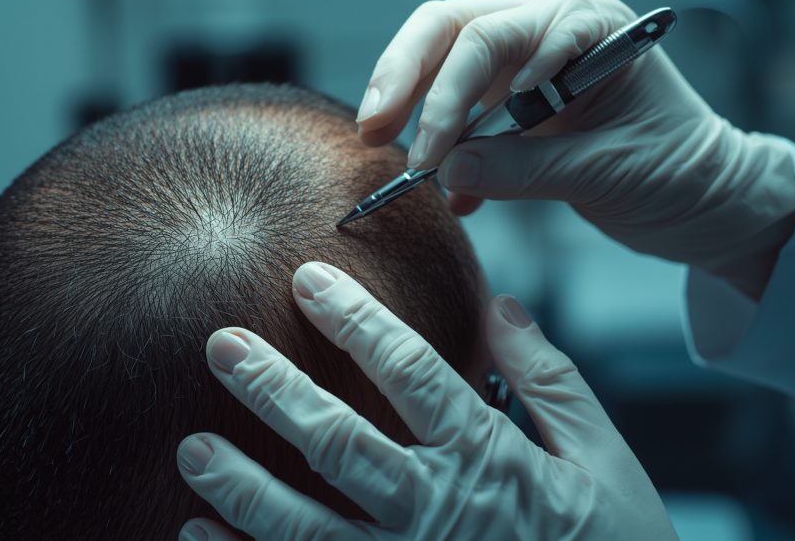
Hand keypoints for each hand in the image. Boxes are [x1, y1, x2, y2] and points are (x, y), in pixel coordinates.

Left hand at [175, 262, 675, 539]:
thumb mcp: (603, 458)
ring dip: (243, 487)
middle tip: (221, 346)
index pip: (414, 375)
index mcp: (490, 462)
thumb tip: (500, 305)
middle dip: (276, 392)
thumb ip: (549, 380)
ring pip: (308, 528)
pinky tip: (198, 534)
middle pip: (342, 444)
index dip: (358, 321)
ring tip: (192, 449)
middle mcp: (439, 513)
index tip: (308, 278)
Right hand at [356, 0, 794, 298]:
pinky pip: (461, 110)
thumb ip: (523, 170)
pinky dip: (447, 147)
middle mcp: (550, 25)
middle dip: (405, 79)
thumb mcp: (604, 172)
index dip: (446, 97)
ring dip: (412, 108)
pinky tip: (453, 194)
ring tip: (395, 159)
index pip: (488, 40)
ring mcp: (530, 59)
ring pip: (444, 62)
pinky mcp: (517, 100)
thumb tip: (446, 172)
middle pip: (450, 30)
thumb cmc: (680, 171)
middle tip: (373, 131)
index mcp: (583, 20)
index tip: (428, 158)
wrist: (709, 200)